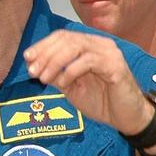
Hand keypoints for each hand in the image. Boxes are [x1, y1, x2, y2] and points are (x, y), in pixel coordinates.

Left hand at [23, 30, 153, 135]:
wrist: (127, 119)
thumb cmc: (102, 102)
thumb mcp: (72, 88)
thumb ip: (56, 75)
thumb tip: (34, 66)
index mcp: (90, 46)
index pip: (62, 36)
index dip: (43, 45)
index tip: (27, 58)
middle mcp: (100, 44)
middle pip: (67, 38)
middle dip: (45, 54)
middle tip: (33, 71)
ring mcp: (109, 53)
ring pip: (76, 46)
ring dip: (55, 62)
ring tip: (44, 79)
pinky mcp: (115, 66)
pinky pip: (88, 61)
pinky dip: (71, 71)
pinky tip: (63, 83)